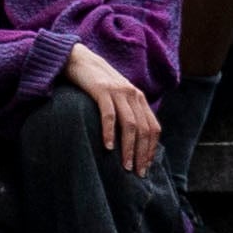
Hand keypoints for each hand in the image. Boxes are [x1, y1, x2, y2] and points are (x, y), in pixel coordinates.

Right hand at [61, 41, 160, 174]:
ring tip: (125, 166)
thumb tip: (133, 140)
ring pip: (130, 125)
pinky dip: (110, 132)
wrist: (79, 59)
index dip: (151, 149)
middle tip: (137, 173)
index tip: (146, 167)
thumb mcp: (117, 96)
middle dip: (142, 154)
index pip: (153, 128)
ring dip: (129, 148)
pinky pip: (109, 115)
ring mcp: (118, 92)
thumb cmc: (97, 83)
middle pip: (143, 129)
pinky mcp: (102, 90)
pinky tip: (108, 148)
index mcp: (139, 98)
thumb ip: (127, 112)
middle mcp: (133, 94)